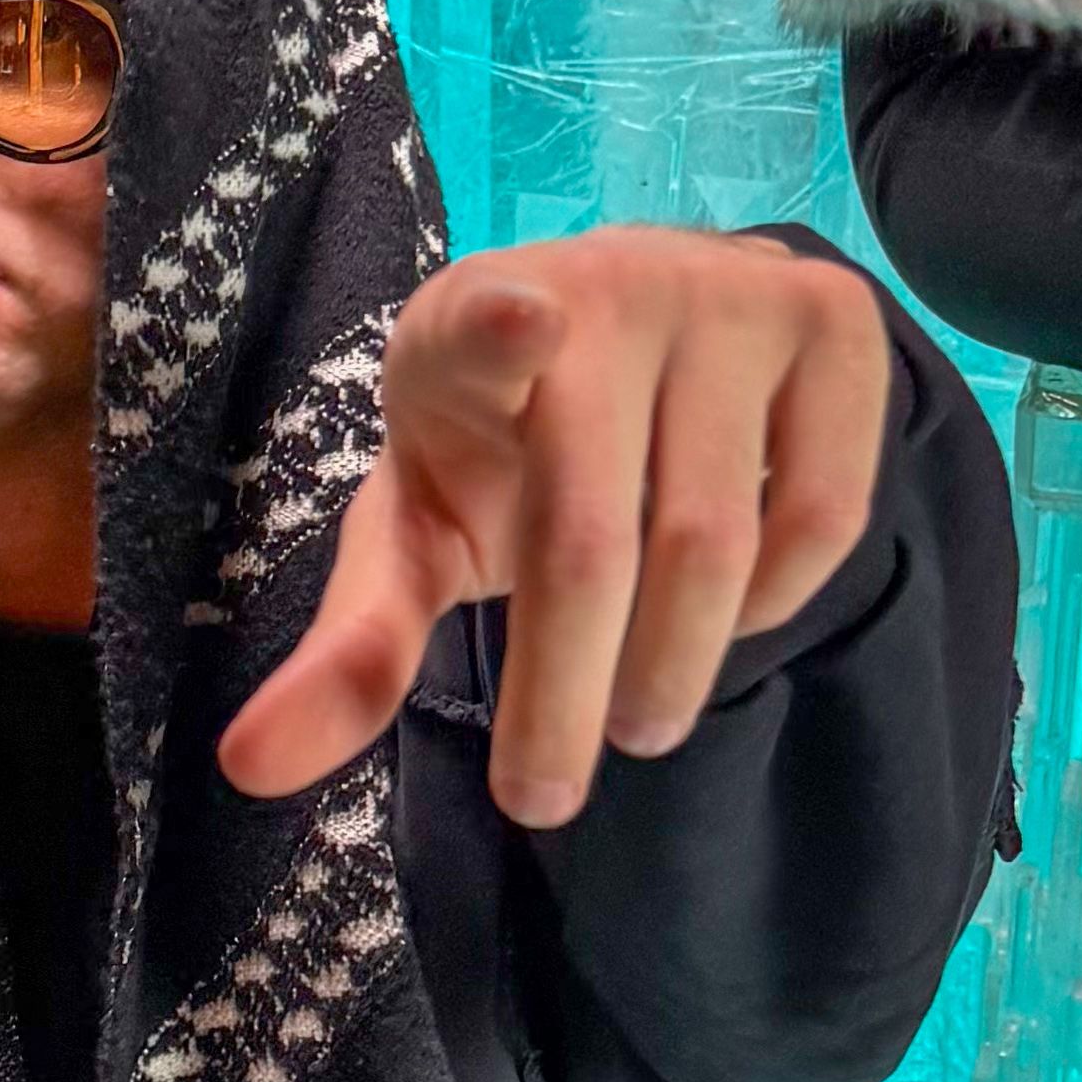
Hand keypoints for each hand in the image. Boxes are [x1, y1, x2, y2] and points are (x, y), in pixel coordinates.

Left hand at [219, 226, 890, 829]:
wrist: (639, 324)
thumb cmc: (506, 447)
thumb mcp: (418, 529)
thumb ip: (355, 642)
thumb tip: (250, 767)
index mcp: (466, 318)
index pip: (482, 324)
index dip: (501, 330)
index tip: (521, 325)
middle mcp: (605, 284)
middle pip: (593, 540)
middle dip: (560, 696)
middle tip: (541, 797)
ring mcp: (730, 292)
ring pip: (714, 542)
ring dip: (671, 667)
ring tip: (635, 719)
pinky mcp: (831, 319)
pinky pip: (821, 514)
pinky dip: (772, 604)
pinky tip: (723, 615)